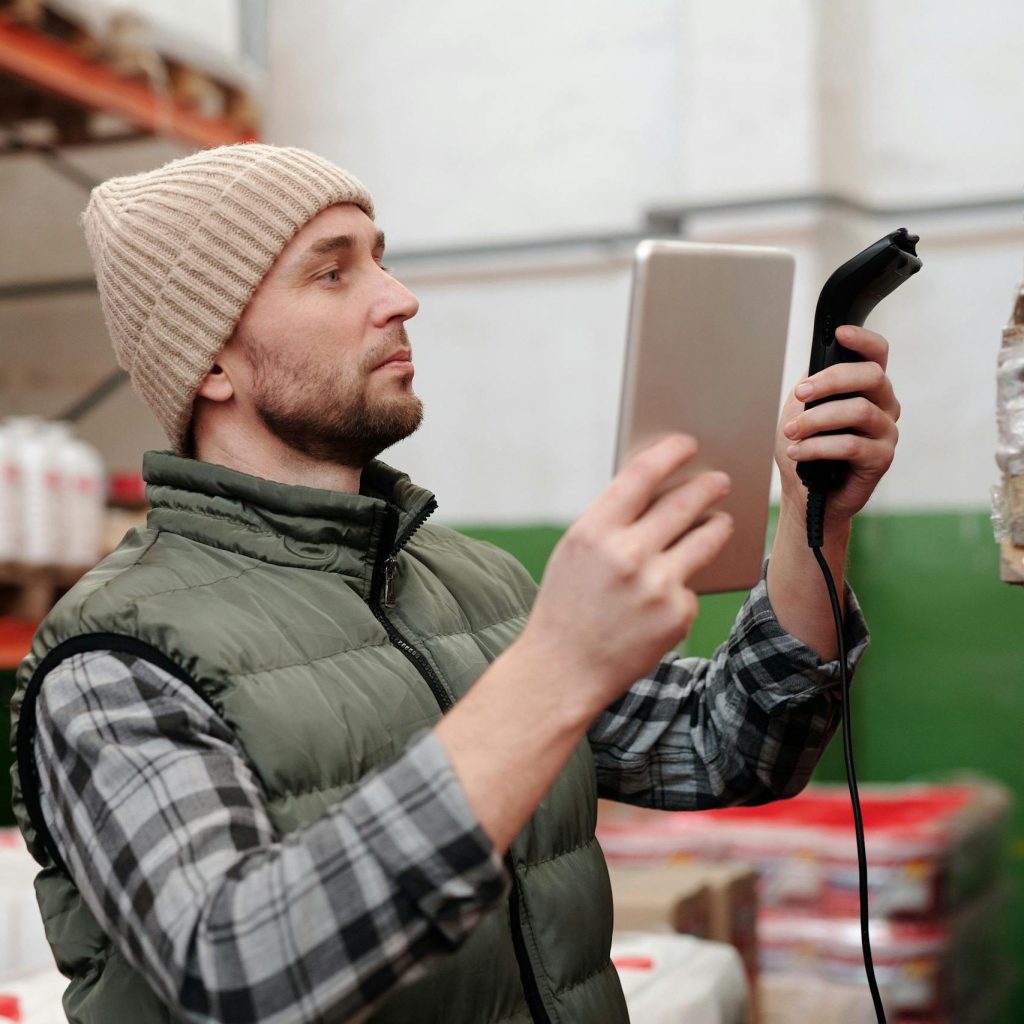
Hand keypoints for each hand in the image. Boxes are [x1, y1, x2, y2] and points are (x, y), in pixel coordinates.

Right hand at [517, 435, 732, 718]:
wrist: (562, 670)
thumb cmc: (567, 604)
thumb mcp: (576, 552)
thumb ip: (612, 520)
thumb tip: (661, 488)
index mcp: (593, 531)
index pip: (641, 474)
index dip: (669, 453)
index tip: (686, 443)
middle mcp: (627, 555)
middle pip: (684, 502)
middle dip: (708, 486)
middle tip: (720, 479)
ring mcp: (656, 586)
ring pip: (706, 539)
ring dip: (718, 525)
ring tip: (721, 520)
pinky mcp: (677, 615)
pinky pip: (691, 586)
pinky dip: (684, 586)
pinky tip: (668, 594)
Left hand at [776, 325, 899, 524]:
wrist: (805, 492)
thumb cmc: (807, 447)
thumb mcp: (803, 408)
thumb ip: (813, 384)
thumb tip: (813, 368)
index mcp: (867, 387)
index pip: (877, 353)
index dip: (863, 339)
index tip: (840, 333)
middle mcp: (884, 405)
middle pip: (870, 376)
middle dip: (829, 381)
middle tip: (800, 394)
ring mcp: (886, 431)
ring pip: (858, 411)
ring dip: (816, 419)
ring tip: (791, 432)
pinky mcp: (881, 459)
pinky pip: (851, 445)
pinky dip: (818, 447)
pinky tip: (798, 452)